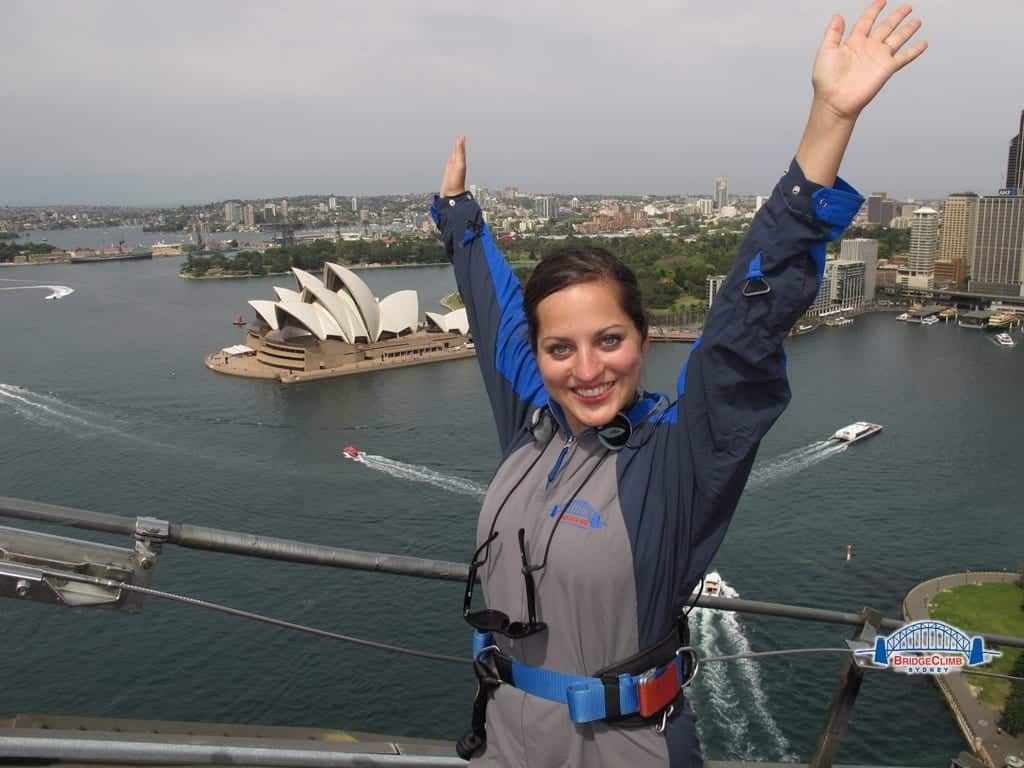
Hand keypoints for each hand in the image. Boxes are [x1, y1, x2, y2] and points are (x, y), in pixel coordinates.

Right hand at [440, 136, 466, 197]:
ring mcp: (452, 168)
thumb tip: (461, 139)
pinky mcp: (448, 173)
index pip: (461, 149)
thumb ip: (459, 152)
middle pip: (458, 152)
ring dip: (454, 151)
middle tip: (460, 138)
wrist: (451, 194)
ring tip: (455, 145)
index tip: (462, 136)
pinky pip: (449, 163)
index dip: (461, 142)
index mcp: (461, 161)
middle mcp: (457, 164)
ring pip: (454, 157)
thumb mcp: (459, 165)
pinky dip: (450, 159)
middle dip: (458, 145)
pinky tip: (450, 159)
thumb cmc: (456, 182)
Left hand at [811, 0, 927, 121]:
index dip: (874, 10)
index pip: (867, 20)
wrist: (835, 100)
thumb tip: (838, 16)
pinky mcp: (887, 68)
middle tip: (907, 7)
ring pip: (898, 38)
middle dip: (896, 16)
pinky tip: (923, 43)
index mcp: (854, 42)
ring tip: (917, 21)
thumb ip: (833, 33)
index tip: (882, 0)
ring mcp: (879, 57)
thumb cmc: (826, 80)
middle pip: (886, 26)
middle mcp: (869, 48)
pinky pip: (904, 57)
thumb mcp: (826, 51)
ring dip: (908, 29)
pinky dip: (915, 50)